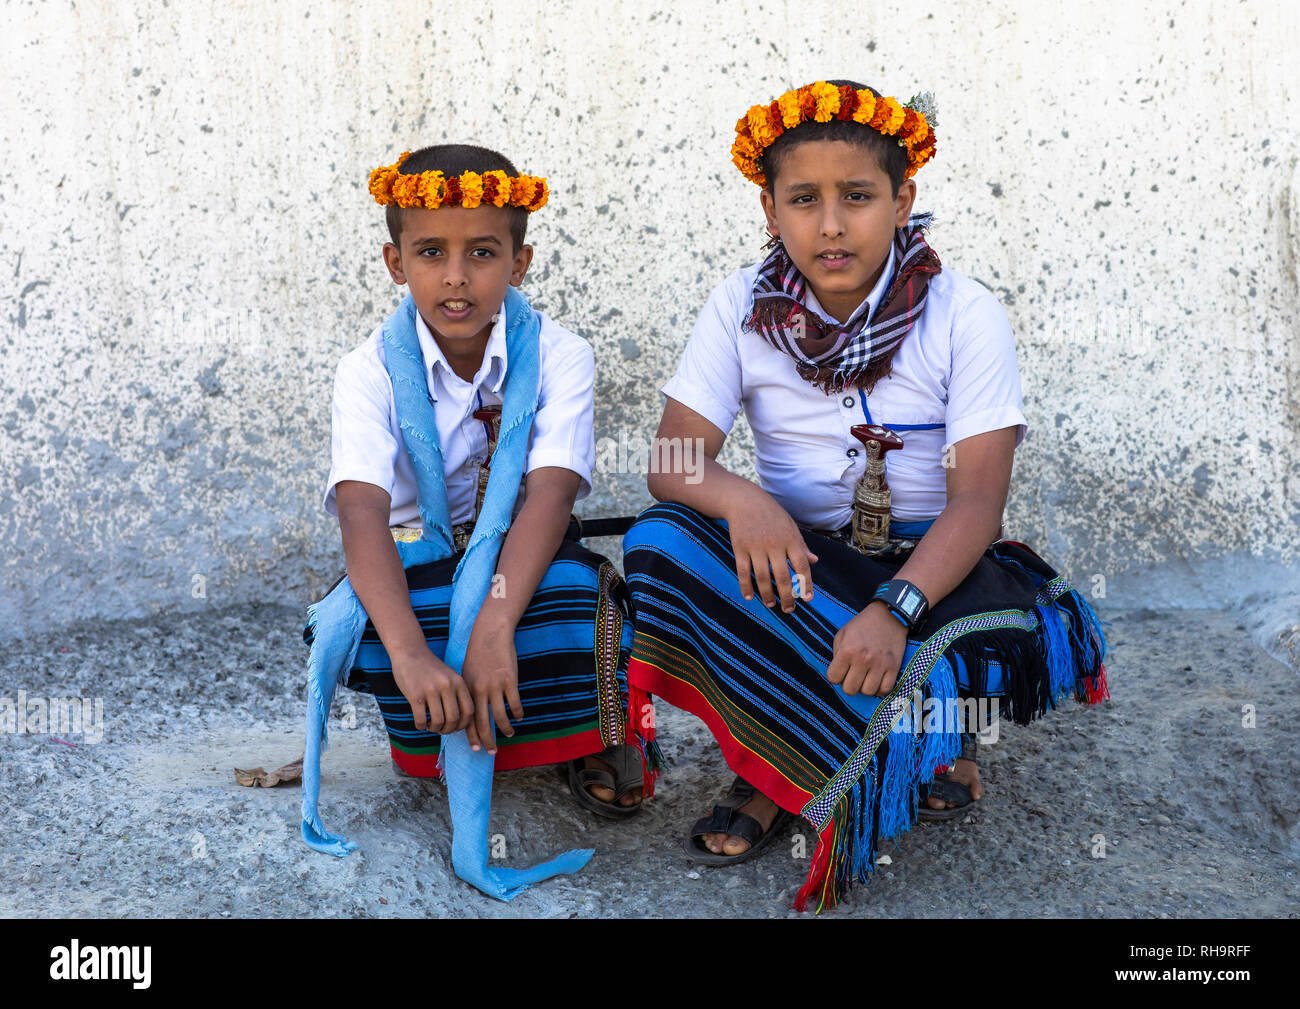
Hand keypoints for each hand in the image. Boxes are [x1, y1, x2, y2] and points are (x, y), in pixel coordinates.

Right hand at [390, 648, 473, 735]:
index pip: (469, 711)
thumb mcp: (450, 677)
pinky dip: (421, 726)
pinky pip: (421, 719)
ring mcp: (431, 690)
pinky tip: (420, 723)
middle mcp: (447, 686)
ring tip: (430, 726)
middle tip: (441, 729)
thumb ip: (457, 695)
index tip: (456, 728)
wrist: (410, 652)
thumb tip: (461, 723)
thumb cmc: (431, 669)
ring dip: (434, 729)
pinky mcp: (415, 695)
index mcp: (459, 682)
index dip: (464, 725)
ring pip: (438, 721)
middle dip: (448, 730)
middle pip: (454, 719)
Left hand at [461, 613, 523, 754]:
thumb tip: (469, 711)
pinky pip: (514, 703)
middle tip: (492, 752)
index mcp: (467, 690)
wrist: (490, 633)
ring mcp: (495, 686)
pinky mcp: (510, 680)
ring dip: (505, 728)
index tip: (476, 748)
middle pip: (483, 723)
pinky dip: (517, 713)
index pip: (468, 719)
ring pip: (500, 716)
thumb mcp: (467, 672)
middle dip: (487, 740)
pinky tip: (519, 717)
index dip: (472, 736)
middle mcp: (479, 691)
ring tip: (509, 734)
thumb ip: (469, 692)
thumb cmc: (478, 652)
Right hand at [724, 491, 817, 612]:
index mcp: (790, 539)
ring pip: (762, 577)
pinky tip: (750, 597)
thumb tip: (814, 561)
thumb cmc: (771, 514)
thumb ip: (801, 545)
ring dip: (767, 595)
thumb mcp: (790, 526)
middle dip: (787, 597)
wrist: (744, 500)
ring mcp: (756, 546)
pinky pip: (743, 572)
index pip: (801, 565)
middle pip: (782, 576)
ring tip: (771, 604)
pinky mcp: (739, 548)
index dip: (806, 584)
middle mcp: (774, 544)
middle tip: (788, 609)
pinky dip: (746, 586)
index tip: (808, 599)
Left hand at [826, 601, 908, 695]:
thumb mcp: (842, 634)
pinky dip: (879, 689)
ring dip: (864, 688)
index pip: (833, 678)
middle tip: (852, 675)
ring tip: (865, 678)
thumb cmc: (862, 625)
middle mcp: (863, 659)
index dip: (835, 676)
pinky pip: (885, 690)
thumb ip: (836, 655)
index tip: (840, 671)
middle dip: (848, 684)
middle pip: (850, 689)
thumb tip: (838, 674)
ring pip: (867, 692)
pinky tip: (876, 681)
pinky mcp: (894, 667)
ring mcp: (879, 664)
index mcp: (847, 651)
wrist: (888, 616)